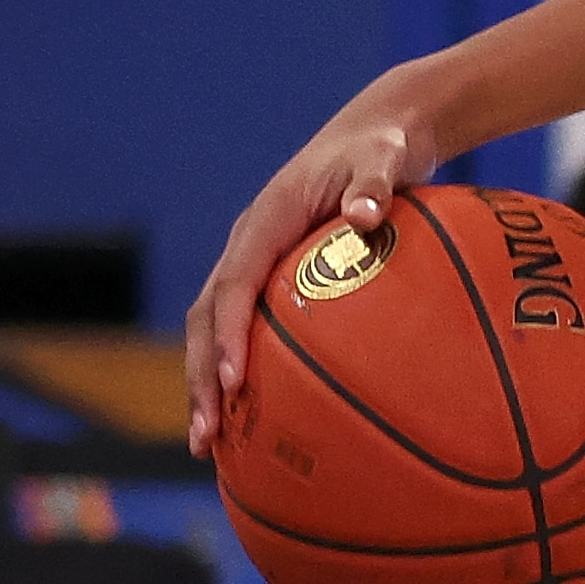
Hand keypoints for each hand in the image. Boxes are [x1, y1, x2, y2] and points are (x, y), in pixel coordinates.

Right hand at [183, 77, 432, 455]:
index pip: (234, 283)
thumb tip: (367, 213)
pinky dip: (239, 375)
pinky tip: (253, 425)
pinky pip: (245, 332)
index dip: (228, 333)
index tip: (234, 382)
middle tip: (205, 436)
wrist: (378, 136)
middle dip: (200, 377)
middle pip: (205, 317)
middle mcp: (249, 245)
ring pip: (213, 331)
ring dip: (206, 386)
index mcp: (266, 221)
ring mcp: (255, 264)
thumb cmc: (383, 149)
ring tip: (208, 447)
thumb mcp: (384, 158)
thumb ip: (373, 184)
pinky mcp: (271, 281)